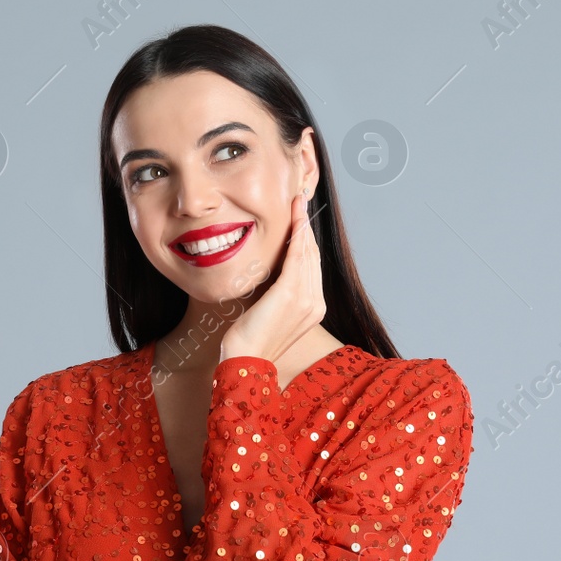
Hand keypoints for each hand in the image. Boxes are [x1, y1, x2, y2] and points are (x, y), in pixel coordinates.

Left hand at [219, 189, 325, 363]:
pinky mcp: (291, 294)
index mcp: (314, 309)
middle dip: (307, 226)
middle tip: (300, 200)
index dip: (307, 240)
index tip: (300, 218)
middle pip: (313, 256)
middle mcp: (315, 303)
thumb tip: (267, 269)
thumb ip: (274, 291)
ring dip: (302, 224)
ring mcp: (306, 299)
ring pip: (307, 252)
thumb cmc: (249, 338)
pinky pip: (297, 257)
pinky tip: (294, 219)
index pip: (312, 266)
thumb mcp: (267, 310)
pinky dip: (297, 235)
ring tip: (297, 202)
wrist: (245, 360)